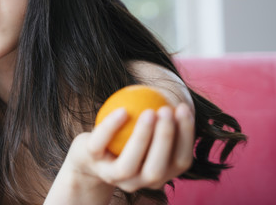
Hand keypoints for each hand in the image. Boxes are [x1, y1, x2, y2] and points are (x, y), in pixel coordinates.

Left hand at [62, 104, 193, 198]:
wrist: (90, 155)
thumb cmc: (127, 137)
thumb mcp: (147, 130)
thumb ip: (162, 119)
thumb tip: (181, 93)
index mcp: (158, 175)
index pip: (180, 162)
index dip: (186, 137)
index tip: (183, 108)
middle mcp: (138, 182)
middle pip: (156, 169)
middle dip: (165, 139)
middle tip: (166, 110)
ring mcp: (112, 176)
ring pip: (128, 165)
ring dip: (142, 137)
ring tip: (149, 112)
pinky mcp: (91, 162)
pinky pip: (101, 144)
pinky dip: (112, 127)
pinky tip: (123, 110)